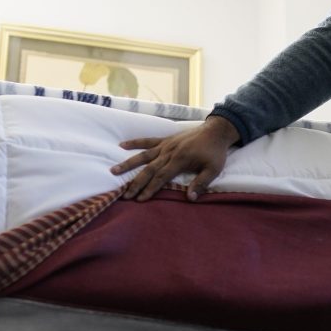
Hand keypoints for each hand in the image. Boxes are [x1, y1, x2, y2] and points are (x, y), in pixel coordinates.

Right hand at [111, 115, 240, 201]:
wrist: (216, 131)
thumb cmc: (215, 152)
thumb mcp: (213, 170)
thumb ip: (201, 183)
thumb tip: (190, 198)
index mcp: (179, 160)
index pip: (161, 178)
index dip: (150, 189)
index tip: (140, 199)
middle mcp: (169, 152)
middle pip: (149, 170)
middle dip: (136, 183)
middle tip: (125, 195)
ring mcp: (165, 145)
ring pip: (143, 156)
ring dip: (128, 164)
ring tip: (114, 171)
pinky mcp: (165, 140)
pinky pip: (147, 141)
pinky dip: (135, 142)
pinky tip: (122, 145)